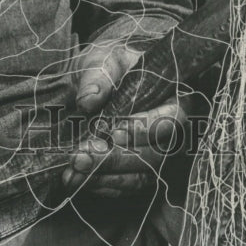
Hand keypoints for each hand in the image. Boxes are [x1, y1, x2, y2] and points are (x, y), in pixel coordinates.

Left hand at [63, 38, 189, 196]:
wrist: (102, 78)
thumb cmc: (110, 64)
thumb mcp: (103, 59)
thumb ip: (97, 76)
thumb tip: (88, 100)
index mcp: (173, 96)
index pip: (171, 118)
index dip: (146, 128)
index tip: (114, 132)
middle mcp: (170, 131)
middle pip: (154, 154)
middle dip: (115, 157)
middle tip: (80, 156)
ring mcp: (156, 153)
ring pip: (139, 175)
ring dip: (103, 175)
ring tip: (72, 171)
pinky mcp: (139, 171)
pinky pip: (125, 185)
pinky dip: (99, 184)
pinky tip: (74, 179)